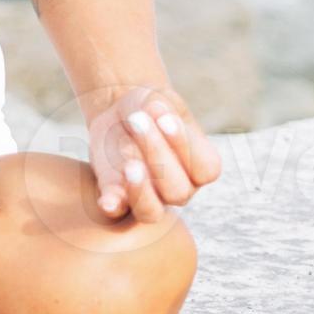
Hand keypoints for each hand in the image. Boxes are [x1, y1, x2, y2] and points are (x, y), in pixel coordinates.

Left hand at [83, 83, 219, 222]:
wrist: (119, 114)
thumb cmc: (149, 108)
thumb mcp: (157, 101)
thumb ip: (157, 109)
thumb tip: (153, 110)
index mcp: (201, 168)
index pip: (206, 170)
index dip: (186, 145)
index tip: (165, 117)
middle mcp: (180, 189)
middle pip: (178, 190)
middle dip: (158, 154)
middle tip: (138, 122)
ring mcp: (150, 198)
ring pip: (151, 211)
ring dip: (141, 190)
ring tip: (130, 164)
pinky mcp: (117, 197)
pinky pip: (117, 211)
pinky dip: (113, 206)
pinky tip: (107, 201)